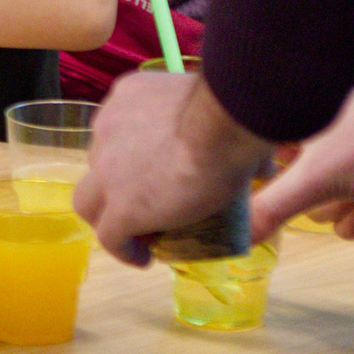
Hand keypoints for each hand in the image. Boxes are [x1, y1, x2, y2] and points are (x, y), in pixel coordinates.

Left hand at [74, 69, 277, 267]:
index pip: (117, 130)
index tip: (154, 173)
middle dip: (117, 183)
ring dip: (110, 217)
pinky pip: (109, 237)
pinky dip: (123, 249)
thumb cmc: (233, 108)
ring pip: (90, 201)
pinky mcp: (119, 207)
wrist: (223, 126)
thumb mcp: (215, 106)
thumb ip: (221, 125)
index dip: (132, 156)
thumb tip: (263, 161)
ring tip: (139, 233)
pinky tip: (143, 258)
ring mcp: (107, 169)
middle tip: (148, 200)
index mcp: (128, 96)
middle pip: (99, 164)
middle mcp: (107, 127)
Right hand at [248, 85, 353, 241]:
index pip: (257, 156)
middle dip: (314, 198)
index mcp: (295, 122)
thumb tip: (234, 236)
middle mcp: (316, 140)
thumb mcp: (316, 177)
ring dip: (342, 209)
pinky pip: (350, 214)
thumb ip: (272, 207)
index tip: (263, 191)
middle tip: (328, 185)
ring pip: (322, 207)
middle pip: (291, 190)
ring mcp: (347, 163)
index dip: (259, 179)